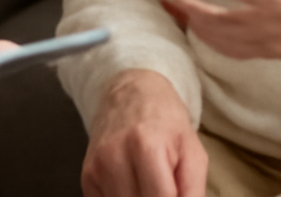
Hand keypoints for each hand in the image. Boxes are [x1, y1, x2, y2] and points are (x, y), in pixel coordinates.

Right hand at [82, 69, 205, 196]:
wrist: (130, 94)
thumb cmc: (166, 123)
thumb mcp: (193, 154)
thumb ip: (194, 192)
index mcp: (147, 147)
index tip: (175, 192)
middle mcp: (115, 157)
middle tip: (164, 185)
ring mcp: (97, 168)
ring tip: (149, 184)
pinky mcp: (86, 176)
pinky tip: (133, 185)